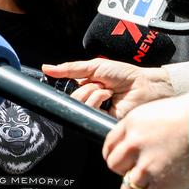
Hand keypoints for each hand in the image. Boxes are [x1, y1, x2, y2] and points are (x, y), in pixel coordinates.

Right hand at [43, 58, 173, 118]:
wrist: (143, 85)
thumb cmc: (124, 74)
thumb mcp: (94, 66)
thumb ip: (70, 68)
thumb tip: (46, 68)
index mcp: (86, 88)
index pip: (67, 90)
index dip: (66, 86)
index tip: (68, 81)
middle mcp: (89, 101)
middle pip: (72, 98)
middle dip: (85, 87)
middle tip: (99, 84)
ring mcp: (95, 112)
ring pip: (78, 104)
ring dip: (92, 93)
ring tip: (106, 90)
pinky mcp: (101, 121)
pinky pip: (88, 112)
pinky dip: (96, 100)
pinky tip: (108, 97)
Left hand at [101, 90, 188, 188]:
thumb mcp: (164, 109)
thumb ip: (149, 124)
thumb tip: (151, 134)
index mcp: (133, 122)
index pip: (109, 145)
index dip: (117, 155)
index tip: (125, 161)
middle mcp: (135, 144)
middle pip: (115, 167)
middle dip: (127, 171)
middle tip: (143, 172)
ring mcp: (148, 166)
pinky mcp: (164, 185)